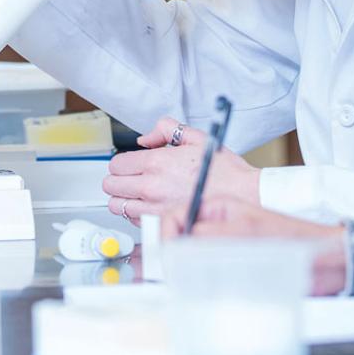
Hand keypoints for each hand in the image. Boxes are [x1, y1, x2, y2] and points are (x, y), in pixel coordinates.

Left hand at [103, 116, 259, 223]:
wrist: (243, 196)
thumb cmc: (224, 170)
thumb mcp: (196, 137)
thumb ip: (165, 130)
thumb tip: (144, 139)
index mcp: (157, 162)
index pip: (116, 165)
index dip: (121, 164)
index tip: (129, 165)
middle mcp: (151, 186)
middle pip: (110, 186)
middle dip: (118, 181)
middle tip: (130, 179)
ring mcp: (154, 208)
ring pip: (118, 206)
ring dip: (124, 200)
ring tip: (137, 195)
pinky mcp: (162, 224)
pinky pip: (134, 221)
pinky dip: (137, 215)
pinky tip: (150, 207)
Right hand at [161, 197, 347, 295]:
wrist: (325, 262)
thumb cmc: (294, 239)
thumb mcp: (247, 231)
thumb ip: (209, 234)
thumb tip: (177, 243)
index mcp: (217, 207)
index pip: (176, 215)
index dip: (166, 234)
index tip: (167, 255)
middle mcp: (216, 226)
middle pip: (179, 238)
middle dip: (173, 255)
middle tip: (173, 275)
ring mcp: (222, 247)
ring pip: (189, 259)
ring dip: (186, 271)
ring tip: (189, 284)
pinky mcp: (231, 268)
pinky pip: (205, 275)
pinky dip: (201, 283)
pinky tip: (206, 291)